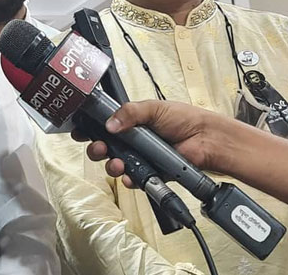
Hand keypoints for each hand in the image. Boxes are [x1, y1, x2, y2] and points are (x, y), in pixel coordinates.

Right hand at [77, 99, 223, 187]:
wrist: (206, 139)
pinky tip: (129, 174)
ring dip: (111, 164)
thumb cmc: (185, 119)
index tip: (81, 130)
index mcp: (131, 121)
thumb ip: (129, 112)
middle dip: (96, 148)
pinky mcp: (150, 172)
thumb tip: (109, 123)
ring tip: (116, 162)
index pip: (104, 125)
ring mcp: (140, 157)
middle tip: (99, 147)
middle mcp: (133, 140)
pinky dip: (129, 178)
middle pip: (104, 147)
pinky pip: (133, 178)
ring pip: (115, 164)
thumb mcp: (154, 108)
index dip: (90, 128)